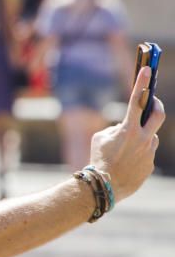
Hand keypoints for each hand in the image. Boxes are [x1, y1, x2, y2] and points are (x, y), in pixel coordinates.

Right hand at [90, 65, 164, 202]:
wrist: (104, 187)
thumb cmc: (98, 160)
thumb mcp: (100, 138)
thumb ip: (116, 128)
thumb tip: (126, 128)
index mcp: (128, 129)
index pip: (137, 100)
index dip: (142, 83)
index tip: (147, 69)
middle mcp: (143, 138)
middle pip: (158, 114)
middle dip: (156, 106)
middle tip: (152, 103)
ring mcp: (149, 152)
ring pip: (150, 137)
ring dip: (141, 138)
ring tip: (125, 149)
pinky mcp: (150, 164)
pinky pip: (146, 154)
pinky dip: (137, 155)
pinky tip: (125, 164)